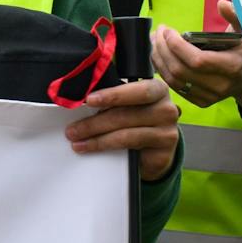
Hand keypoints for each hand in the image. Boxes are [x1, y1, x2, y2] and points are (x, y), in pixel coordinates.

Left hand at [64, 75, 180, 180]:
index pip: (139, 90)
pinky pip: (131, 150)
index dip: (114, 95)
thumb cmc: (135, 118)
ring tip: (76, 140)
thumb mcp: (126, 103)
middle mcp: (166, 109)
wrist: (154, 148)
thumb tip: (79, 101)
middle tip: (72, 129)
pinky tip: (91, 148)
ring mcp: (168, 132)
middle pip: (126, 115)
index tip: (90, 100)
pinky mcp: (164, 153)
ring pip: (126, 134)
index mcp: (157, 89)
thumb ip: (111, 98)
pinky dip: (106, 148)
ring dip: (97, 138)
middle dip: (95, 123)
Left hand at [153, 2, 241, 121]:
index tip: (167, 30)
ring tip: (153, 41)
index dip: (176, 45)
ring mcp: (210, 96)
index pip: (197, 60)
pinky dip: (162, 71)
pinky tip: (159, 56)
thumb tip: (222, 4)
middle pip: (180, 69)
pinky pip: (175, 87)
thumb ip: (234, 16)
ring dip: (158, 58)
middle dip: (162, 48)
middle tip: (157, 33)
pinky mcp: (201, 101)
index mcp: (232, 66)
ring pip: (173, 80)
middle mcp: (221, 84)